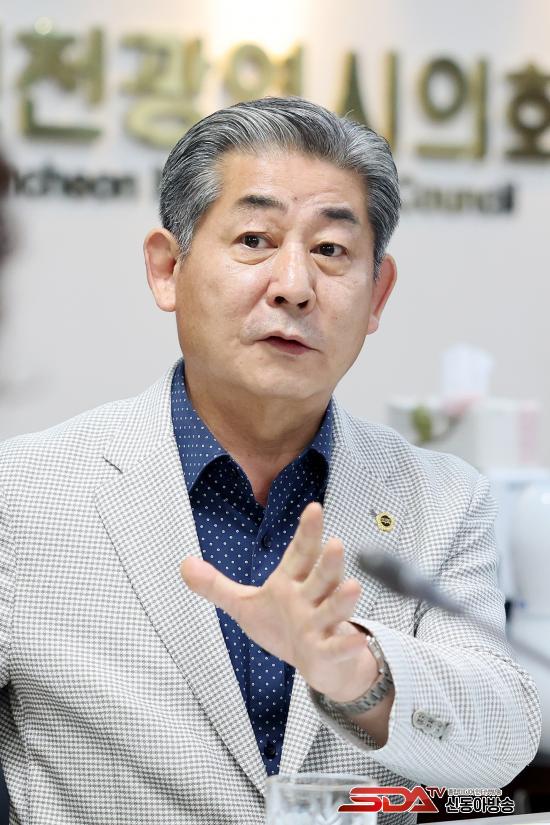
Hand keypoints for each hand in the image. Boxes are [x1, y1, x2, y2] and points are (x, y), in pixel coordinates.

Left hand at [180, 501, 378, 701]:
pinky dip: (346, 645)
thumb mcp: (244, 605)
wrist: (316, 663)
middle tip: (335, 543)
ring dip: (343, 599)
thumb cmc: (283, 626)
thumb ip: (216, 585)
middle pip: (321, 576)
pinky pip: (338, 647)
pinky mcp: (328, 651)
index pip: (301, 553)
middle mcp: (311, 598)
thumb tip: (184, 564)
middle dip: (328, 562)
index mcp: (292, 582)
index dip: (307, 532)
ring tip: (353, 587)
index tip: (314, 508)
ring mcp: (322, 624)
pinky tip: (355, 639)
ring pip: (334, 609)